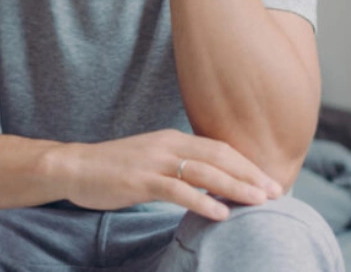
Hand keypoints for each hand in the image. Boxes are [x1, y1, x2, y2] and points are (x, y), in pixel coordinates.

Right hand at [55, 129, 283, 221]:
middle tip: (276, 191)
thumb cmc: (113, 168)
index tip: (268, 180)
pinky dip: (202, 201)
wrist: (74, 167)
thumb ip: (178, 165)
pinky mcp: (141, 180)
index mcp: (173, 138)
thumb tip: (208, 180)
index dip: (247, 164)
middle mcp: (168, 145)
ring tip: (259, 201)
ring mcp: (154, 162)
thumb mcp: (151, 159)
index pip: (220, 148)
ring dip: (235, 187)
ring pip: (205, 172)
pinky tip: (221, 213)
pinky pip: (178, 190)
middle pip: (220, 156)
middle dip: (250, 174)